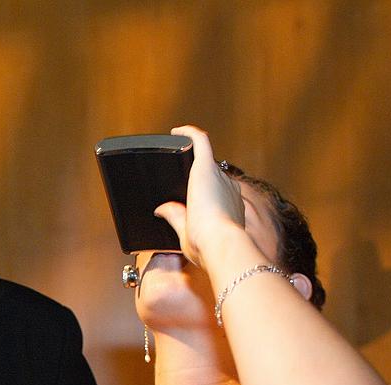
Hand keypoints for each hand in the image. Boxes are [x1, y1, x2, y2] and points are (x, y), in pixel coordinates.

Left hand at [154, 124, 247, 271]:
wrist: (218, 243)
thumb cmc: (208, 247)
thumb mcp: (187, 235)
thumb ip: (175, 219)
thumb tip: (161, 209)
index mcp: (229, 207)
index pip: (218, 195)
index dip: (208, 194)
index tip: (195, 196)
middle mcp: (229, 189)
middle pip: (211, 177)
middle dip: (198, 179)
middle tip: (178, 179)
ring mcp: (219, 177)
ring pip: (205, 160)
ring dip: (191, 156)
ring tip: (174, 155)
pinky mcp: (206, 167)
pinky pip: (200, 141)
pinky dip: (189, 133)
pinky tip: (176, 132)